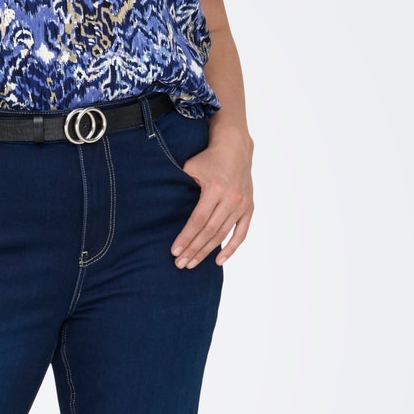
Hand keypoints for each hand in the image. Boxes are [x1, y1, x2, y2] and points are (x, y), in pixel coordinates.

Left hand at [171, 129, 253, 267]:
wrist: (235, 148)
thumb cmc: (208, 159)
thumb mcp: (190, 168)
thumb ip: (180, 187)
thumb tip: (164, 209)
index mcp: (215, 189)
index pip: (198, 220)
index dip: (186, 237)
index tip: (174, 251)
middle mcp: (231, 199)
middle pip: (209, 231)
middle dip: (193, 249)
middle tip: (180, 264)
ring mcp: (242, 205)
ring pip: (222, 235)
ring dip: (206, 252)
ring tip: (192, 263)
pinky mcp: (249, 208)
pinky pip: (241, 233)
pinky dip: (231, 249)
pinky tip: (218, 261)